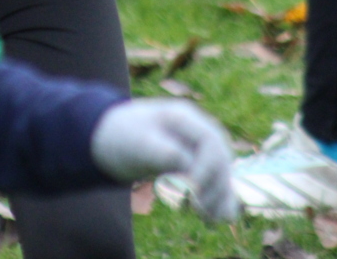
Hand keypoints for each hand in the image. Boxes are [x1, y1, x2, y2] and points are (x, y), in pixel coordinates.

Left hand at [90, 99, 238, 220]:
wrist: (114, 136)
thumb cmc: (125, 136)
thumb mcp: (138, 143)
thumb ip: (164, 153)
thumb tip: (190, 169)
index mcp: (183, 117)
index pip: (210, 141)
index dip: (206, 169)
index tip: (191, 191)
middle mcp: (197, 130)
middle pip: (221, 157)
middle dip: (215, 186)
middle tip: (199, 209)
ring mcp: (199, 146)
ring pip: (221, 171)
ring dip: (219, 196)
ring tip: (209, 219)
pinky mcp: (197, 163)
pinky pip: (215, 181)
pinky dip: (218, 199)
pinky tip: (214, 218)